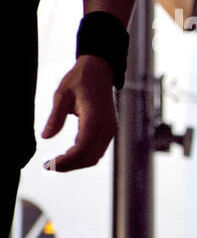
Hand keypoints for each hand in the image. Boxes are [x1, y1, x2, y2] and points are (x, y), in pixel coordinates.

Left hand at [42, 54, 118, 171]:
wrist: (100, 71)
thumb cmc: (80, 80)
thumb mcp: (62, 96)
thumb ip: (55, 118)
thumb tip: (45, 137)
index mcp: (95, 119)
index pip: (81, 149)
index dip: (65, 161)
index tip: (49, 164)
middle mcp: (106, 128)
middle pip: (89, 158)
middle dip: (69, 166)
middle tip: (49, 166)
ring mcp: (110, 130)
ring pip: (95, 156)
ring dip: (77, 163)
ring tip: (57, 162)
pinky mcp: (109, 130)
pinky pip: (98, 149)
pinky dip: (84, 155)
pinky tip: (69, 153)